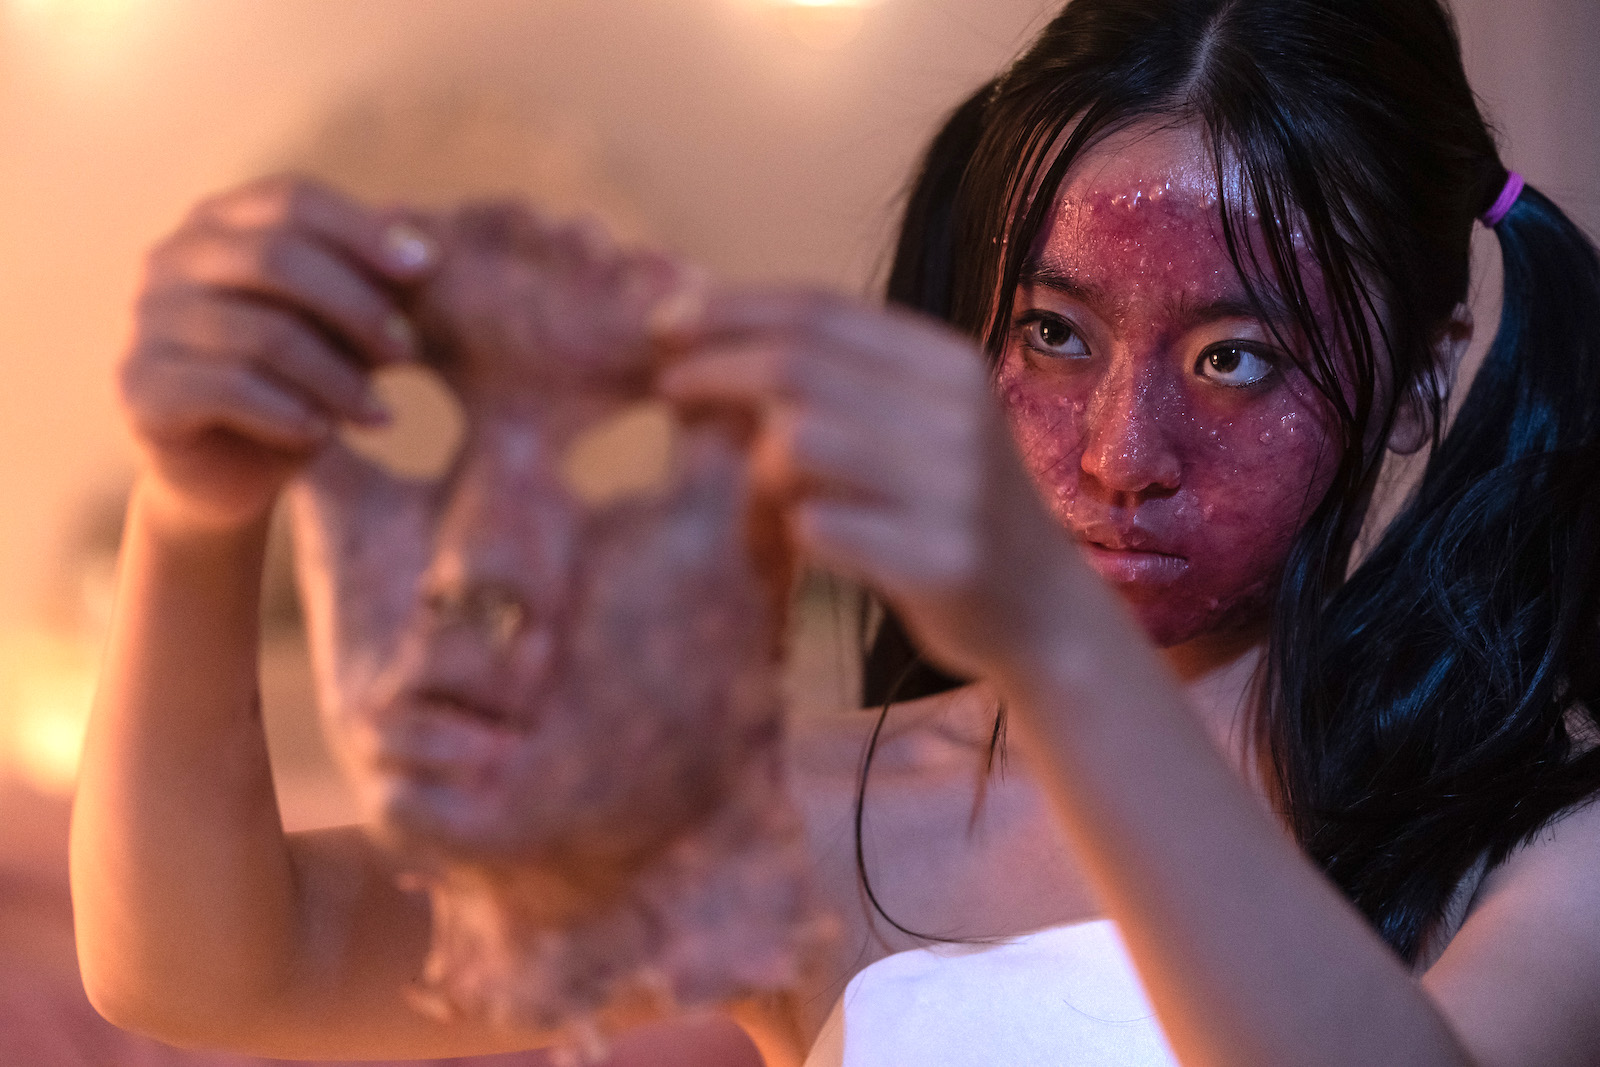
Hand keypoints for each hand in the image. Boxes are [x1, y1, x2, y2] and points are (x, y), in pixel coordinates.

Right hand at [119, 175, 437, 532]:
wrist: (231, 474)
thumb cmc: (296, 384)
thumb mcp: (341, 329)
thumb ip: (368, 278)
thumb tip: (414, 220)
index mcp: (219, 225)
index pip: (293, 201)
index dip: (363, 231)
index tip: (427, 269)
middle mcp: (171, 260)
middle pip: (277, 258)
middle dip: (357, 307)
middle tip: (407, 353)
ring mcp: (147, 322)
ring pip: (263, 333)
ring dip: (336, 377)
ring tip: (380, 414)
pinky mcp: (139, 386)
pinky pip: (228, 389)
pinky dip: (290, 413)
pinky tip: (325, 434)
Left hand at [656, 289, 1084, 681]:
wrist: (1046, 614)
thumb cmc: (955, 510)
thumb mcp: (922, 422)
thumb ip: (844, 380)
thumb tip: (717, 333)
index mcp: (948, 364)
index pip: (818, 309)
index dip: (731, 309)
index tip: (665, 322)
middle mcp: (956, 415)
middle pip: (797, 366)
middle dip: (713, 369)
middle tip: (666, 387)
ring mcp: (952, 489)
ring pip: (798, 442)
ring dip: (752, 463)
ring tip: (749, 488)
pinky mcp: (939, 561)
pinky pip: (818, 527)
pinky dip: (789, 530)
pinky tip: (801, 543)